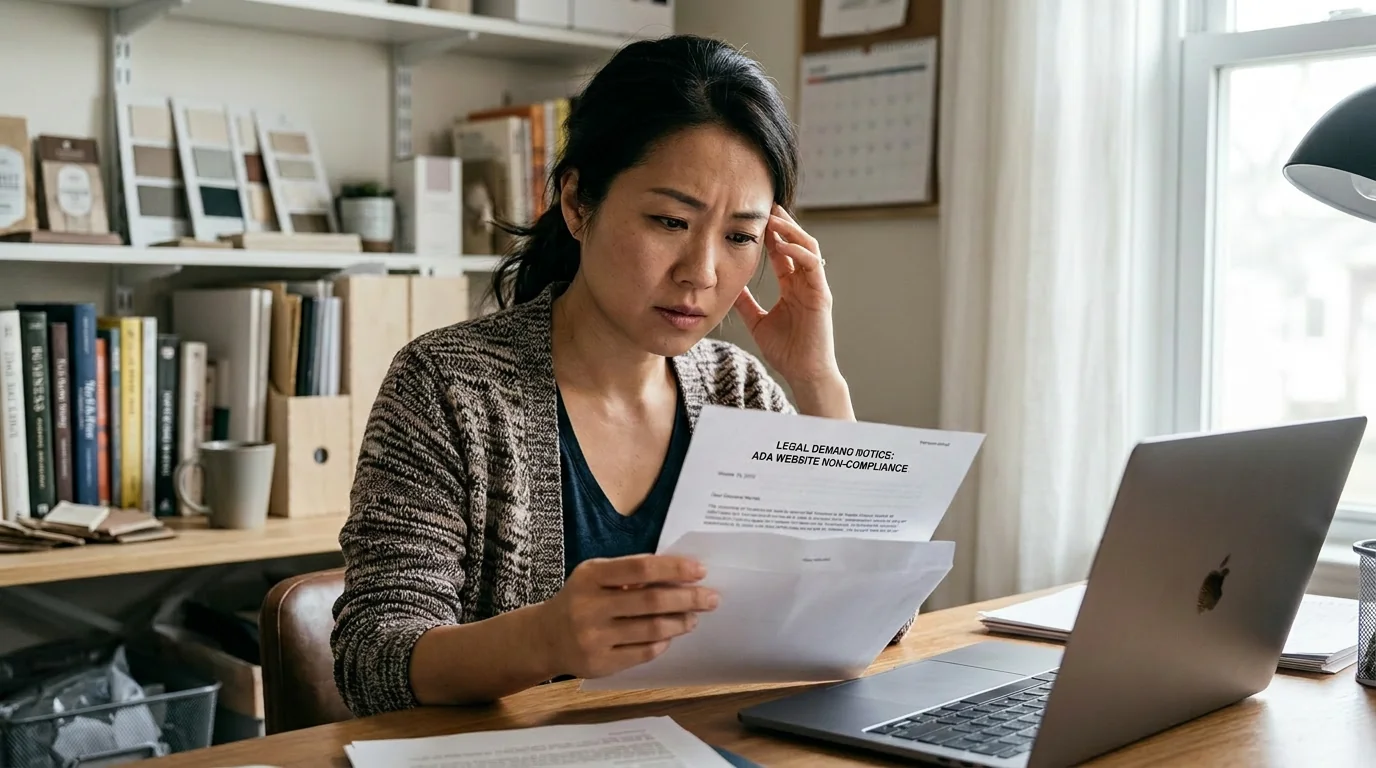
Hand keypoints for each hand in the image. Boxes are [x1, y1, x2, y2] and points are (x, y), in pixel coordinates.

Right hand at [539, 554, 718, 678]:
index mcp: (591, 576)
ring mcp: (594, 638)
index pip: (640, 568)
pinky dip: (663, 642)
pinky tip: (670, 635)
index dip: (674, 568)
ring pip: (651, 630)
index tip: (700, 570)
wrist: (545, 638)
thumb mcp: (595, 576)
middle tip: (711, 598)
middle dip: (688, 598)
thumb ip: (629, 574)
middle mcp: (590, 607)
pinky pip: (643, 653)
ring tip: (694, 617)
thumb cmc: (581, 599)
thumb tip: (679, 574)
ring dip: (680, 622)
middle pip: (651, 601)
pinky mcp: (600, 663)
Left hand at [734, 205, 839, 387]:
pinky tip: (781, 244)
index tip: (755, 217)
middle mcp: (805, 282)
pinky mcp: (821, 295)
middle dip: (784, 223)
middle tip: (767, 205)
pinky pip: (813, 266)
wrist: (803, 373)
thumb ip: (746, 304)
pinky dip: (798, 252)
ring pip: (808, 248)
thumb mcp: (757, 322)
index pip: (783, 252)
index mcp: (792, 286)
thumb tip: (728, 288)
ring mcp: (815, 287)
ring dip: (792, 231)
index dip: (771, 234)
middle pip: (798, 243)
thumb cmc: (785, 351)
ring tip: (773, 218)